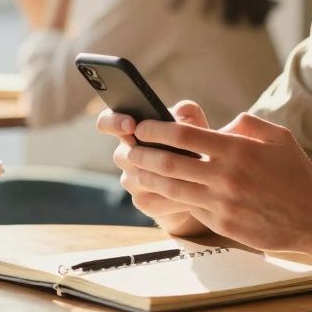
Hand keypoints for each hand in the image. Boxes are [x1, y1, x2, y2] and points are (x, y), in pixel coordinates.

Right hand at [100, 102, 205, 221]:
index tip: (131, 124)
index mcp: (132, 131)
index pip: (108, 122)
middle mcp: (126, 155)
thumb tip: (181, 109)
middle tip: (167, 152)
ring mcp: (131, 180)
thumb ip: (189, 114)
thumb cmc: (193, 147)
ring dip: (162, 176)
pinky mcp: (143, 201)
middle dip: (144, 154)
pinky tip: (190, 194)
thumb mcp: (195, 127)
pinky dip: (171, 196)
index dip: (114, 122)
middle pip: (122, 154)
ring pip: (137, 178)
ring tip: (187, 174)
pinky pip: (150, 199)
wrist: (202, 185)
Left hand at [125, 110, 311, 251]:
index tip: (142, 126)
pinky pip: (189, 207)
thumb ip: (247, 123)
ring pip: (172, 188)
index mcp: (237, 149)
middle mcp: (226, 176)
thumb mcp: (279, 136)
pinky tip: (157, 192)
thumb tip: (220, 124)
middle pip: (170, 162)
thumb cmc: (297, 175)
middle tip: (128, 148)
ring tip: (132, 171)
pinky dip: (170, 198)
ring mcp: (222, 202)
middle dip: (142, 154)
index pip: (184, 136)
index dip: (157, 130)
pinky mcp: (223, 223)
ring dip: (147, 178)